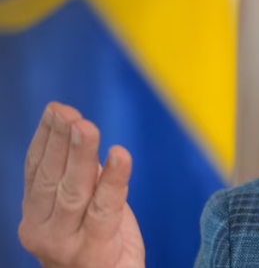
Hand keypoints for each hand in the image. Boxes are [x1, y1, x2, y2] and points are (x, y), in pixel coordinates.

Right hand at [18, 103, 144, 267]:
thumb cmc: (98, 246)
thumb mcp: (82, 208)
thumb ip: (81, 177)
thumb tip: (81, 133)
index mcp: (35, 217)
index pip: (36, 171)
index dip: (45, 138)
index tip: (56, 109)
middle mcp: (43, 231)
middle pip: (51, 179)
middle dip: (60, 142)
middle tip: (70, 113)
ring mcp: (66, 243)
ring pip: (74, 192)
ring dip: (81, 155)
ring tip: (87, 126)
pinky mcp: (95, 251)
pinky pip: (105, 210)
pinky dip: (113, 180)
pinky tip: (121, 155)